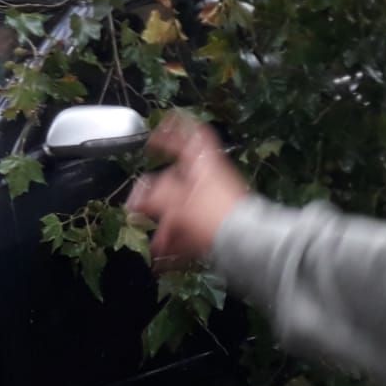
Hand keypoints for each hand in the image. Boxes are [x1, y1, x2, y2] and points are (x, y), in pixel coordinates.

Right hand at [126, 111, 249, 266]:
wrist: (248, 243)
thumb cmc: (213, 214)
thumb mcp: (176, 202)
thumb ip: (152, 196)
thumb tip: (137, 195)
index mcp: (202, 164)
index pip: (191, 135)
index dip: (172, 130)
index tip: (154, 135)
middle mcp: (210, 179)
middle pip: (178, 181)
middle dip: (156, 198)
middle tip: (140, 207)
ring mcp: (215, 202)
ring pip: (183, 208)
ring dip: (166, 225)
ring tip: (155, 242)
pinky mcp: (219, 223)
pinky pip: (192, 228)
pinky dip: (178, 239)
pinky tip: (166, 255)